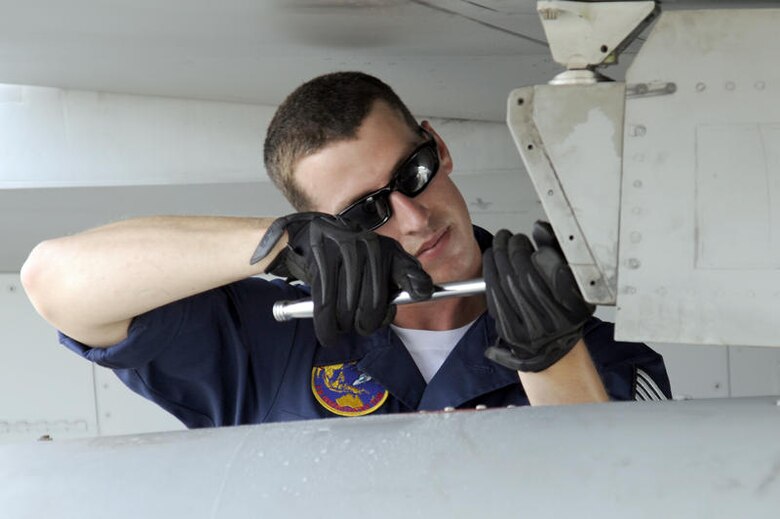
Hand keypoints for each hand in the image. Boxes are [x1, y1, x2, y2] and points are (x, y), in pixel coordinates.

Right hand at [252, 212, 432, 345]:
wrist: (318, 233)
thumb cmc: (356, 256)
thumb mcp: (386, 260)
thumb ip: (406, 276)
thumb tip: (424, 292)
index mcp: (388, 250)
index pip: (409, 274)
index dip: (418, 288)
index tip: (421, 296)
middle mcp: (369, 247)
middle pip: (373, 305)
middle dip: (366, 324)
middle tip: (359, 325)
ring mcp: (344, 250)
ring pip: (348, 309)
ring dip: (344, 326)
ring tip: (342, 324)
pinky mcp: (322, 258)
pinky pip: (325, 304)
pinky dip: (326, 326)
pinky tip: (328, 333)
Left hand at [482, 221, 593, 371]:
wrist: (554, 347)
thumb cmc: (564, 310)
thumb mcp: (573, 281)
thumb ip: (560, 253)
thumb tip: (540, 228)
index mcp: (575, 308)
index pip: (556, 273)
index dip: (540, 251)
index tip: (532, 236)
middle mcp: (554, 322)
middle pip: (527, 277)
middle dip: (515, 250)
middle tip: (511, 237)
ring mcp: (530, 329)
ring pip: (508, 284)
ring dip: (500, 256)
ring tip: (500, 242)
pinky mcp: (510, 331)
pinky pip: (494, 296)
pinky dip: (490, 272)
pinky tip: (491, 259)